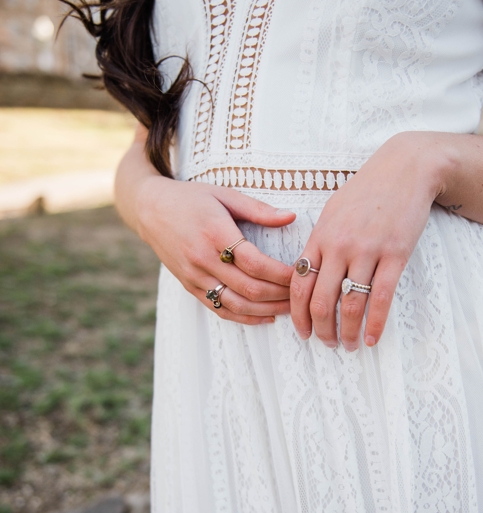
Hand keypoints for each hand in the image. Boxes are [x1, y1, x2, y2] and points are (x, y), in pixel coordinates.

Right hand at [136, 177, 295, 324]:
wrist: (150, 209)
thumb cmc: (191, 199)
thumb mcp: (225, 195)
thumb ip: (258, 209)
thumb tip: (290, 217)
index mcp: (214, 233)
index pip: (255, 263)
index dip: (282, 273)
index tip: (303, 272)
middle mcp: (202, 259)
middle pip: (249, 288)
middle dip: (281, 294)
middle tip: (303, 293)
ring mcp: (194, 276)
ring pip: (236, 304)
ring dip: (267, 310)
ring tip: (291, 308)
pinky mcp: (190, 286)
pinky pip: (220, 309)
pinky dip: (245, 318)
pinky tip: (266, 316)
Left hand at [290, 132, 448, 349]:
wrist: (406, 168)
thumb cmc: (367, 191)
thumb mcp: (332, 212)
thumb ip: (319, 243)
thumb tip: (307, 272)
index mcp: (320, 237)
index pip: (298, 284)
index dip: (297, 315)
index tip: (302, 332)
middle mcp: (339, 246)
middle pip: (321, 302)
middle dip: (320, 330)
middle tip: (326, 345)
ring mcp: (367, 251)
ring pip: (350, 305)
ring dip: (347, 333)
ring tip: (350, 346)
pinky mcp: (395, 255)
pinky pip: (381, 298)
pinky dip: (375, 324)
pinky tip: (373, 338)